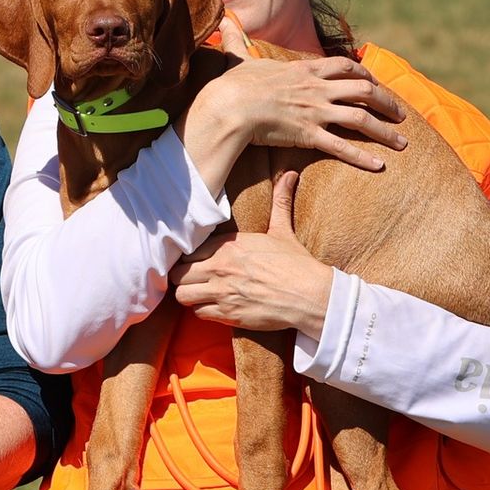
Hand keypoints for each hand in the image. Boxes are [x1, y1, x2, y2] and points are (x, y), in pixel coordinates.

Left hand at [170, 173, 332, 337]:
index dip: (189, 258)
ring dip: (190, 296)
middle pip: (178, 274)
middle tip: (194, 280)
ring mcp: (222, 292)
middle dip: (184, 278)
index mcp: (229, 245)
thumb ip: (279, 202)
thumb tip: (290, 174)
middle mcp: (220, 267)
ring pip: (182, 296)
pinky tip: (215, 307)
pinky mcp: (228, 314)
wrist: (311, 296)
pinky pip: (199, 314)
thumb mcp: (283, 231)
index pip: (187, 250)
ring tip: (200, 294)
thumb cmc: (297, 264)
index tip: (196, 262)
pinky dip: (203, 312)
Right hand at [187, 56, 405, 173]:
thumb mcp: (239, 58)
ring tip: (402, 142)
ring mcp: (316, 112)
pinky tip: (379, 165)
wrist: (229, 106)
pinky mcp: (309, 136)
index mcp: (305, 70)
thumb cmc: (233, 84)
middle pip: (364, 90)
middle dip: (386, 102)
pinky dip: (363, 157)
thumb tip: (224, 21)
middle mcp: (317, 89)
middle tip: (401, 114)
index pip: (345, 66)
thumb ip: (237, 41)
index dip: (364, 73)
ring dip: (385, 131)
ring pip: (361, 119)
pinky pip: (342, 148)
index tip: (374, 81)